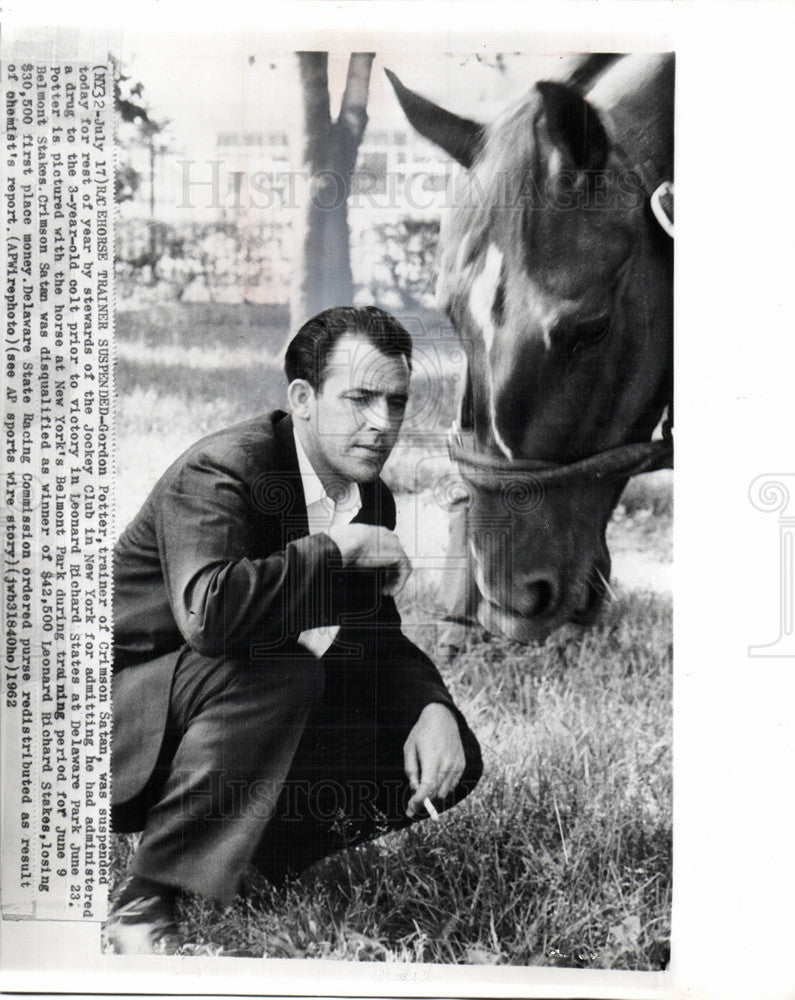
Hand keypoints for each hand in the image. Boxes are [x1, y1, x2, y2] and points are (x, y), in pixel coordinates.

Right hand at [326, 523, 411, 595]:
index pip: (387, 552)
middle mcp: (390, 538)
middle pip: (395, 560)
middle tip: (384, 589)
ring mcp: (396, 545)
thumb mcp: (356, 553)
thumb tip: (364, 572)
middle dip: (391, 576)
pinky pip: (404, 571)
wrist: (349, 542)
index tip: (379, 580)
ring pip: (401, 567)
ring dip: (395, 581)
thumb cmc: (347, 546)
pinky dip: (399, 582)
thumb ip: (364, 560)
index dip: (384, 568)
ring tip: (388, 593)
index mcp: (379, 534)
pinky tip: (391, 592)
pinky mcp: (398, 554)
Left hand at [403, 703, 465, 817]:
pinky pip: (452, 785)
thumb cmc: (422, 733)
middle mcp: (446, 763)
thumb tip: (415, 788)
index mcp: (432, 758)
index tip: (410, 809)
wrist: (443, 717)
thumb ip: (411, 769)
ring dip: (433, 794)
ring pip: (444, 792)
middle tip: (412, 805)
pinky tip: (436, 777)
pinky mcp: (462, 765)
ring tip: (425, 783)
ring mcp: (456, 764)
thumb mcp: (410, 748)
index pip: (427, 787)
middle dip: (423, 802)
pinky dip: (443, 787)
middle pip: (434, 793)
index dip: (418, 801)